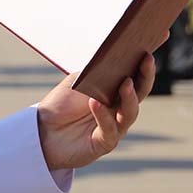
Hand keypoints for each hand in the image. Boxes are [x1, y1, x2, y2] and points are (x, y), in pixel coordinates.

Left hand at [38, 53, 155, 170]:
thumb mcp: (79, 80)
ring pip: (129, 113)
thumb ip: (95, 70)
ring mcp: (114, 128)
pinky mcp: (103, 143)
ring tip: (125, 82)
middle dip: (145, 76)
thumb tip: (112, 54)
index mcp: (115, 93)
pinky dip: (103, 116)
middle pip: (140, 93)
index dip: (145, 65)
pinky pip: (109, 130)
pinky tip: (95, 103)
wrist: (42, 130)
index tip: (150, 49)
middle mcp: (119, 110)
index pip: (135, 77)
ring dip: (129, 97)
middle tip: (146, 60)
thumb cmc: (62, 104)